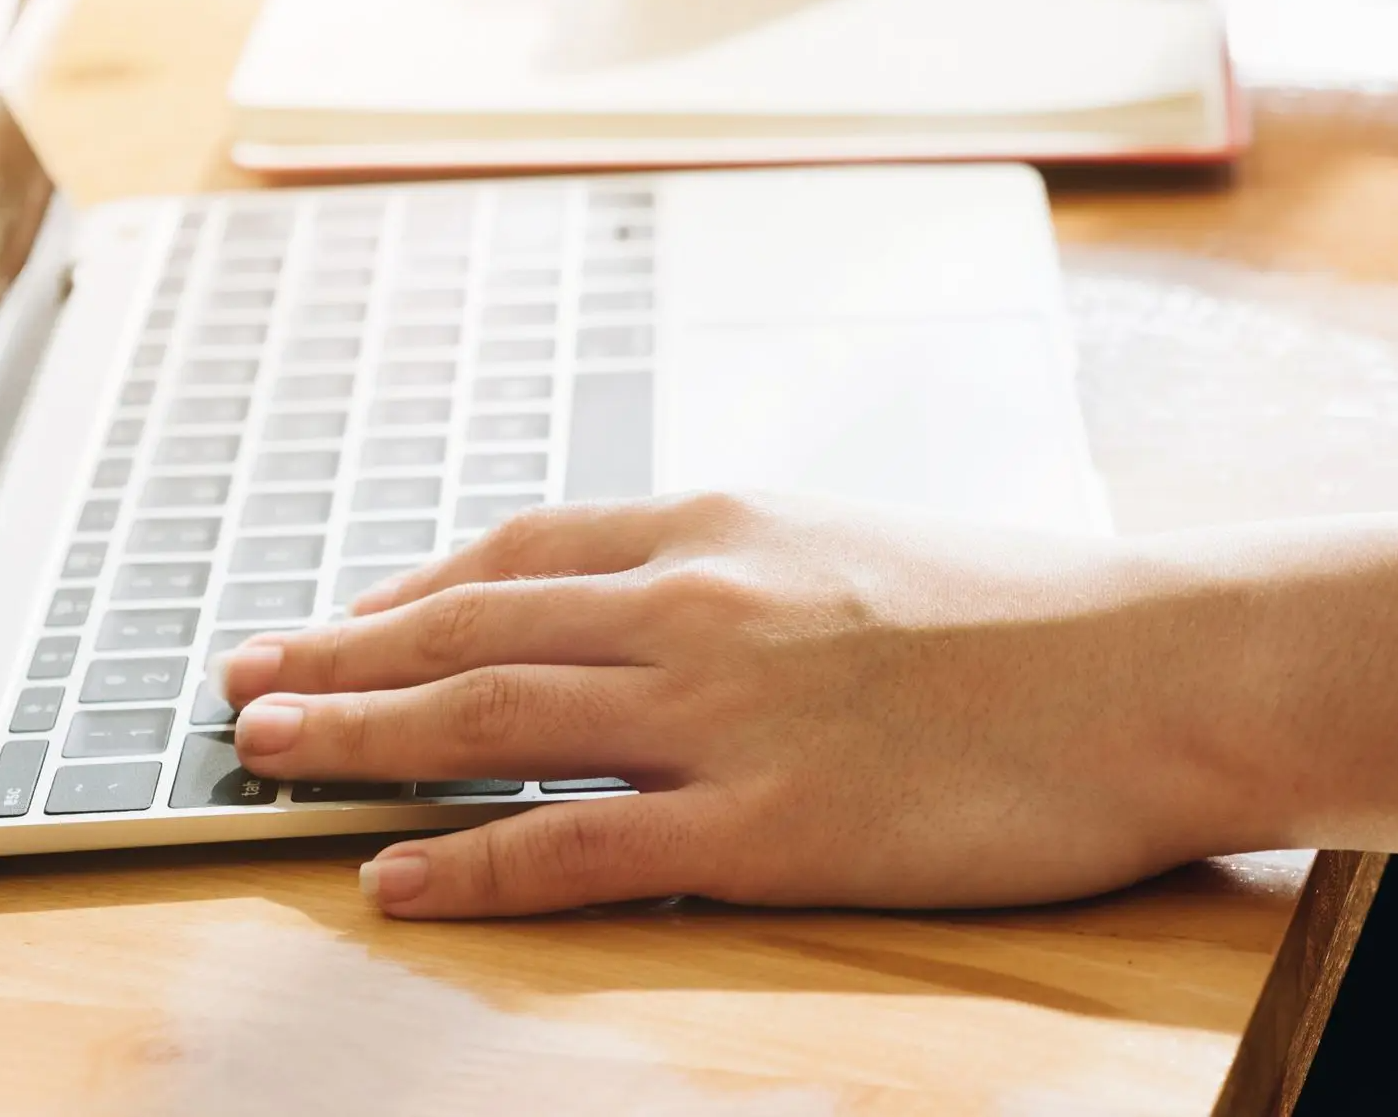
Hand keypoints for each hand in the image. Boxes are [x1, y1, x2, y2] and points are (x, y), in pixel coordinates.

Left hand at [219, 494, 1271, 917]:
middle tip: (241, 676)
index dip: (412, 585)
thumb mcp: (863, 545)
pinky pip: (576, 848)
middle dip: (339, 653)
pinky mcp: (763, 826)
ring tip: (263, 752)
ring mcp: (722, 714)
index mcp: (726, 524)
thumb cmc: (1031, 609)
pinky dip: (467, 860)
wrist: (1156, 664)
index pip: (523, 548)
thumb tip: (662, 605)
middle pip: (470, 624)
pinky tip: (392, 873)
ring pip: (491, 716)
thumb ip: (748, 569)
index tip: (347, 614)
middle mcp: (699, 603)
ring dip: (359, 734)